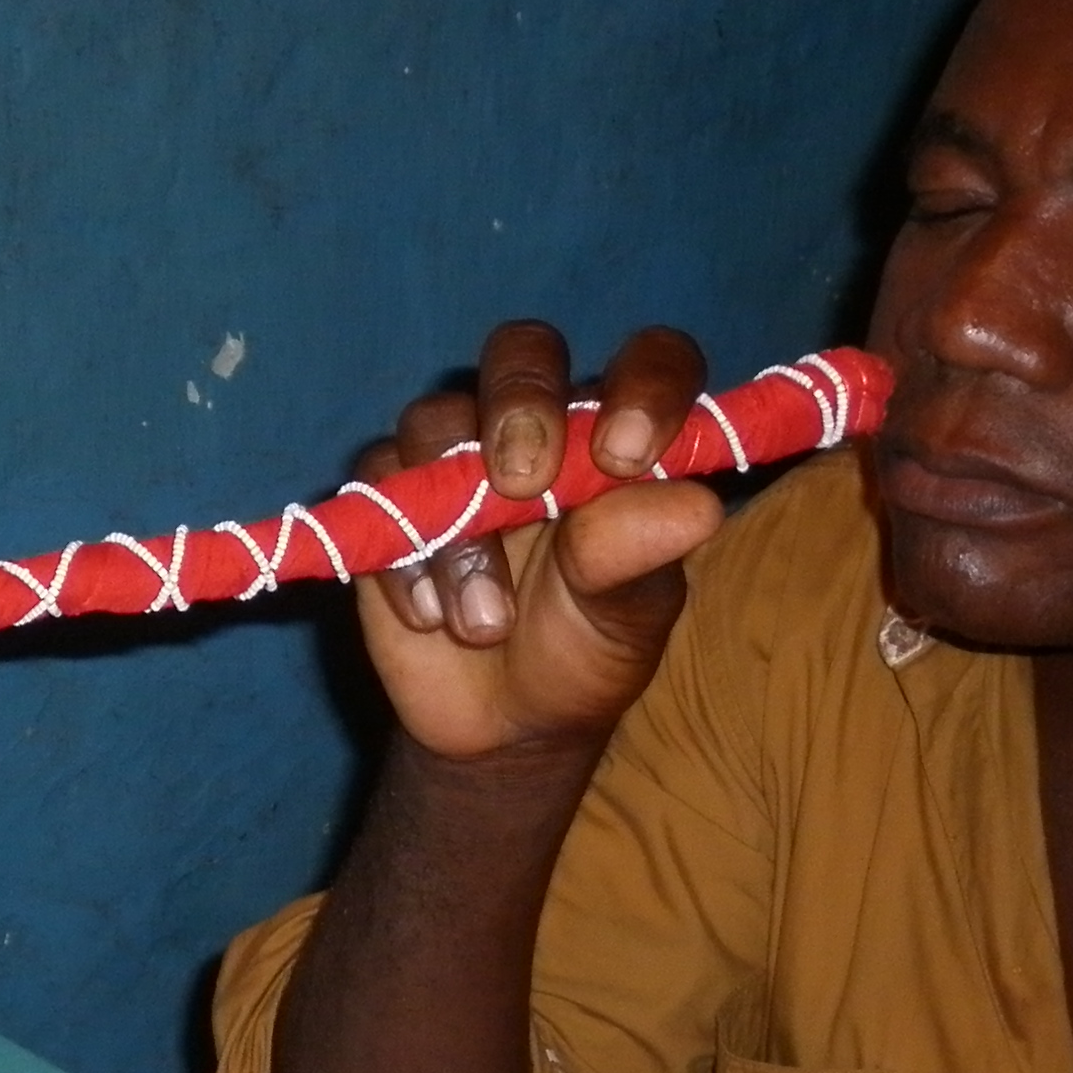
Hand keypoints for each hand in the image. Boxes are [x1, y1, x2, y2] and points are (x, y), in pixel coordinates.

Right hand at [358, 320, 719, 762]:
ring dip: (459, 527)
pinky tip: (430, 619)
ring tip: (486, 625)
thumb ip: (642, 558)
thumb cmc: (584, 651)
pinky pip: (378, 486)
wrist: (504, 721)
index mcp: (620, 433)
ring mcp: (456, 451)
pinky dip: (404, 558)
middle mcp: (541, 423)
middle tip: (523, 484)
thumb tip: (694, 507)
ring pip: (435, 424)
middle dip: (520, 404)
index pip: (649, 362)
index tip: (628, 455)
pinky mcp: (390, 493)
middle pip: (522, 351)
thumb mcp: (627, 620)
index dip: (643, 386)